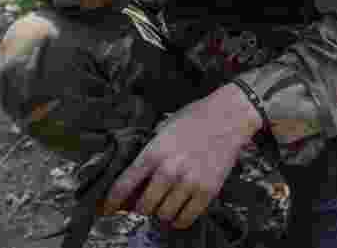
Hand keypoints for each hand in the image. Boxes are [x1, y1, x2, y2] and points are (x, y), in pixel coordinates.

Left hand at [101, 85, 262, 228]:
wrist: (229, 116)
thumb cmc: (195, 118)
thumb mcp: (164, 128)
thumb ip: (150, 152)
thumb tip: (136, 178)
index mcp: (154, 152)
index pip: (125, 184)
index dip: (112, 201)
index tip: (107, 209)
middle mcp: (169, 169)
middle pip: (144, 206)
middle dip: (139, 209)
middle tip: (142, 206)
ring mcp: (189, 182)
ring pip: (164, 214)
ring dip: (160, 214)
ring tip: (163, 206)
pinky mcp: (208, 191)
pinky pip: (187, 217)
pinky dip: (179, 220)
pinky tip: (178, 213)